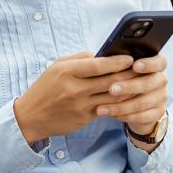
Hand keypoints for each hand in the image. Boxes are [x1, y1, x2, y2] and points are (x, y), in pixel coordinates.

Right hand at [13, 51, 134, 141]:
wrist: (30, 117)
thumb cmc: (45, 88)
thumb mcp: (56, 67)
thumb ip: (79, 58)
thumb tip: (102, 54)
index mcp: (67, 72)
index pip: (98, 65)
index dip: (118, 62)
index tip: (131, 59)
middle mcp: (74, 89)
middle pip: (109, 81)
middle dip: (128, 75)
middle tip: (142, 70)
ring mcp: (80, 105)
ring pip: (112, 97)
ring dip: (128, 91)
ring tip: (140, 84)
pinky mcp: (84, 118)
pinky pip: (107, 109)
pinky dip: (119, 103)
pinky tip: (128, 98)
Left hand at [91, 53, 168, 134]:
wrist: (136, 103)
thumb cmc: (126, 79)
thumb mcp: (124, 69)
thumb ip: (120, 64)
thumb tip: (104, 60)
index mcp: (156, 65)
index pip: (159, 62)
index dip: (148, 64)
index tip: (134, 66)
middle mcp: (161, 80)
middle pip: (148, 83)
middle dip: (128, 87)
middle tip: (111, 89)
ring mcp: (161, 98)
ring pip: (142, 103)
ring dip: (120, 106)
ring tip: (101, 108)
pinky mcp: (157, 113)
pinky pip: (141, 117)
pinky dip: (124, 116)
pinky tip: (110, 115)